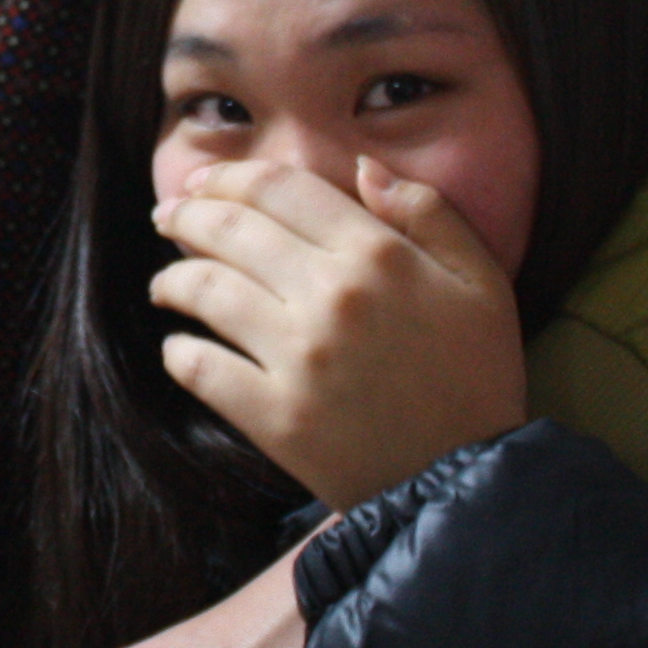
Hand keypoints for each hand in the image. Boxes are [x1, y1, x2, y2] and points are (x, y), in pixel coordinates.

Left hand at [146, 156, 526, 510]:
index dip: (228, 176)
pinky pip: (202, 368)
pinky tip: (179, 347)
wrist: (469, 481)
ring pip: (205, 290)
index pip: (280, 188)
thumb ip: (428, 211)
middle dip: (185, 216)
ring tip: (166, 286)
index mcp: (378, 254)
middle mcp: (331, 296)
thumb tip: (364, 167)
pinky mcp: (277, 417)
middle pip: (230, 229)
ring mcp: (299, 358)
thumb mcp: (481, 280)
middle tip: (166, 219)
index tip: (202, 182)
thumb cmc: (477, 376)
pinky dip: (180, 352)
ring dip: (173, 280)